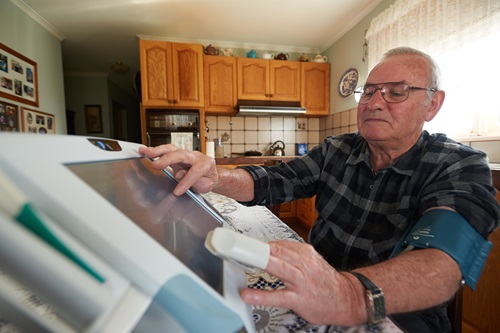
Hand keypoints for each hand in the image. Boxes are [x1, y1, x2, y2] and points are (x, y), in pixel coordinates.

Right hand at [138, 144, 217, 194]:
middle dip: (167, 159)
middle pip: (181, 155)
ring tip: (145, 152)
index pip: (195, 171)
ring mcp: (186, 154)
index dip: (186, 181)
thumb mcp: (206, 184)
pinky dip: (156, 151)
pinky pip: (166, 152)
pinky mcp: (177, 156)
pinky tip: (146, 151)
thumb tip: (179, 175)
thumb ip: (195, 180)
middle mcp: (195, 156)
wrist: (210, 175)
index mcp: (206, 163)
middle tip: (155, 165)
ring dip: (158, 151)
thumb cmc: (208, 180)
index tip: (177, 191)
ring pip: (172, 150)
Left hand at [241, 241, 365, 325]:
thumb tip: (267, 249)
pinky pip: (278, 296)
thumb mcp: (311, 261)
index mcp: (304, 253)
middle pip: (276, 252)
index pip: (278, 244)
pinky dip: (261, 295)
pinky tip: (247, 294)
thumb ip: (291, 254)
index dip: (259, 244)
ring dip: (260, 262)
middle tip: (237, 247)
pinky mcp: (299, 299)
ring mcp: (300, 282)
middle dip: (256, 249)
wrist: (348, 299)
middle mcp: (303, 265)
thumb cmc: (324, 280)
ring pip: (278, 268)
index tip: (242, 243)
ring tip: (242, 260)